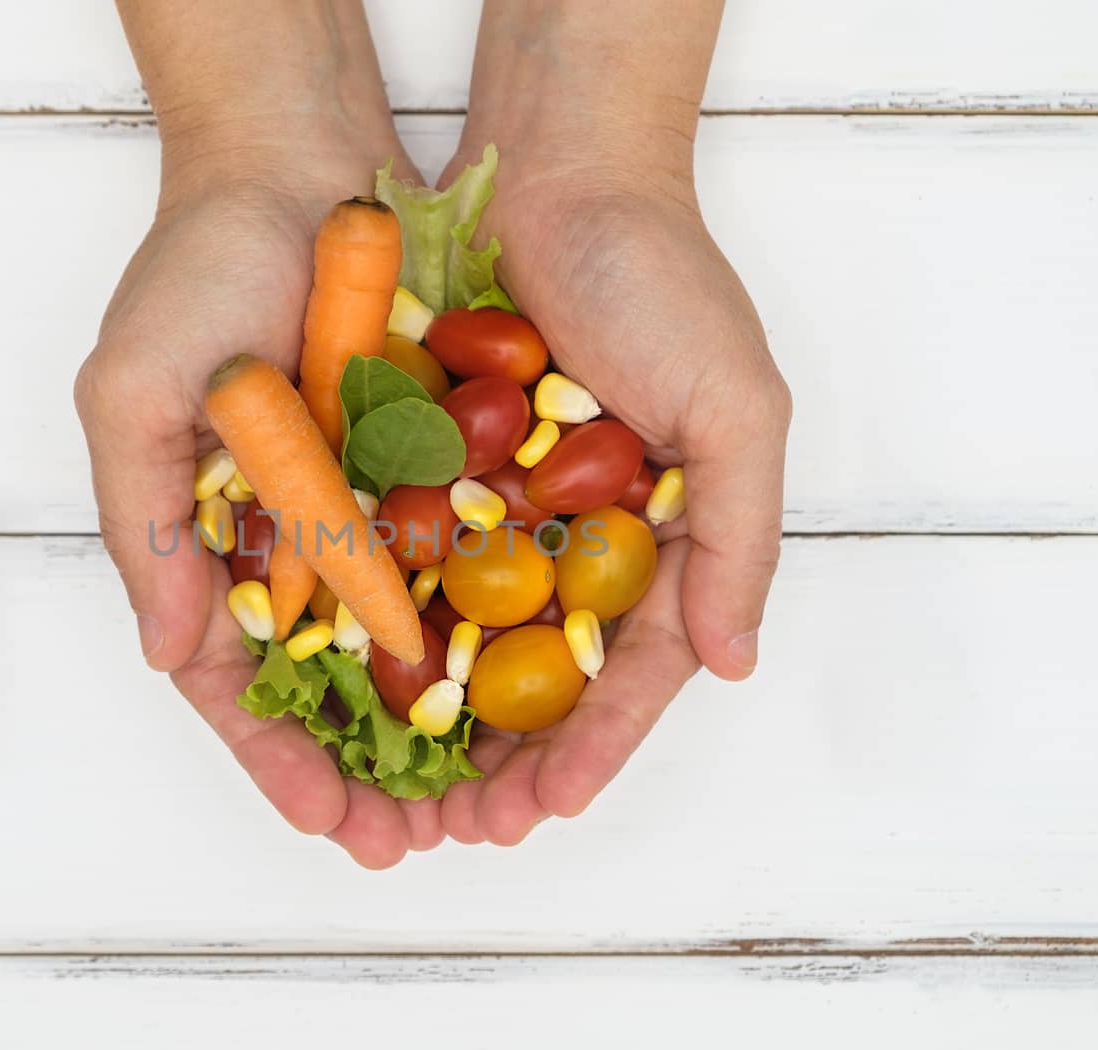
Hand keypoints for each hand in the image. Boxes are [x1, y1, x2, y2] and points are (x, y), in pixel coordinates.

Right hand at [75, 124, 449, 866]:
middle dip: (365, 770)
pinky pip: (461, 560)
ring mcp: (364, 506)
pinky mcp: (431, 464)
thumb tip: (168, 655)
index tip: (328, 823)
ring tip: (477, 804)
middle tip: (413, 846)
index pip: (238, 681)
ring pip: (404, 644)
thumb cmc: (193, 273)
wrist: (293, 166)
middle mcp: (291, 541)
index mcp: (211, 543)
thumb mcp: (132, 397)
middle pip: (329, 687)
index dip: (277, 759)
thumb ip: (145, 527)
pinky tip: (526, 689)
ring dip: (436, 729)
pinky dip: (486, 627)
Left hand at [433, 135, 792, 845]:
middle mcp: (577, 535)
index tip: (544, 810)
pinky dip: (385, 617)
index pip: (628, 670)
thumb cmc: (666, 282)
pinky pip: (406, 554)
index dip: (593, 746)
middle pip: (537, 673)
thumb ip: (744, 539)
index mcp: (660, 538)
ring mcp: (499, 502)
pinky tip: (353, 682)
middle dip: (504, 757)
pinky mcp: (429, 461)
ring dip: (436, 714)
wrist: (563, 171)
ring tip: (403, 787)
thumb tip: (734, 665)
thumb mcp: (740, 411)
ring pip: (464, 633)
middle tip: (462, 829)